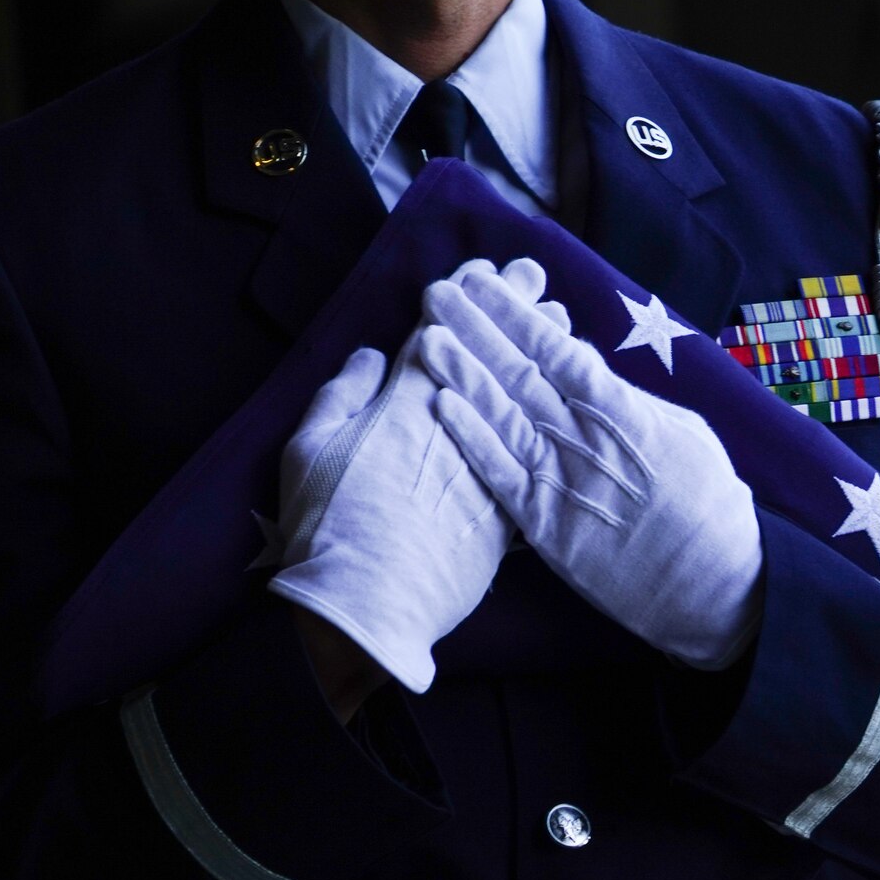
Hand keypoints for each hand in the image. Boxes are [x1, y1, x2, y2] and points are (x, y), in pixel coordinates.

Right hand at [268, 260, 563, 692]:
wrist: (366, 610)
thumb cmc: (325, 526)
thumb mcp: (306, 449)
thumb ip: (340, 395)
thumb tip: (369, 355)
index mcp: (404, 405)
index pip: (439, 337)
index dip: (462, 300)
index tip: (485, 269)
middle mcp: (456, 427)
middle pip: (491, 358)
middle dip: (515, 314)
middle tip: (538, 279)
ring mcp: (487, 469)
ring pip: (524, 398)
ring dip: (545, 356)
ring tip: (564, 320)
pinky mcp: (509, 514)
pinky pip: (540, 457)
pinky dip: (557, 424)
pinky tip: (573, 403)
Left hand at [419, 266, 762, 668]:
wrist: (714, 587)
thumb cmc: (707, 503)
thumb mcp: (683, 432)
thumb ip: (628, 395)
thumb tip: (581, 356)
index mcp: (625, 412)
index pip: (559, 350)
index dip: (517, 314)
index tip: (486, 282)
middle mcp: (589, 441)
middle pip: (521, 374)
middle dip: (478, 330)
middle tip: (439, 291)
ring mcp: (565, 484)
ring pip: (504, 418)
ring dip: (463, 376)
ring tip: (428, 338)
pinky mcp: (549, 528)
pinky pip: (502, 477)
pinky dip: (472, 441)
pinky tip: (442, 408)